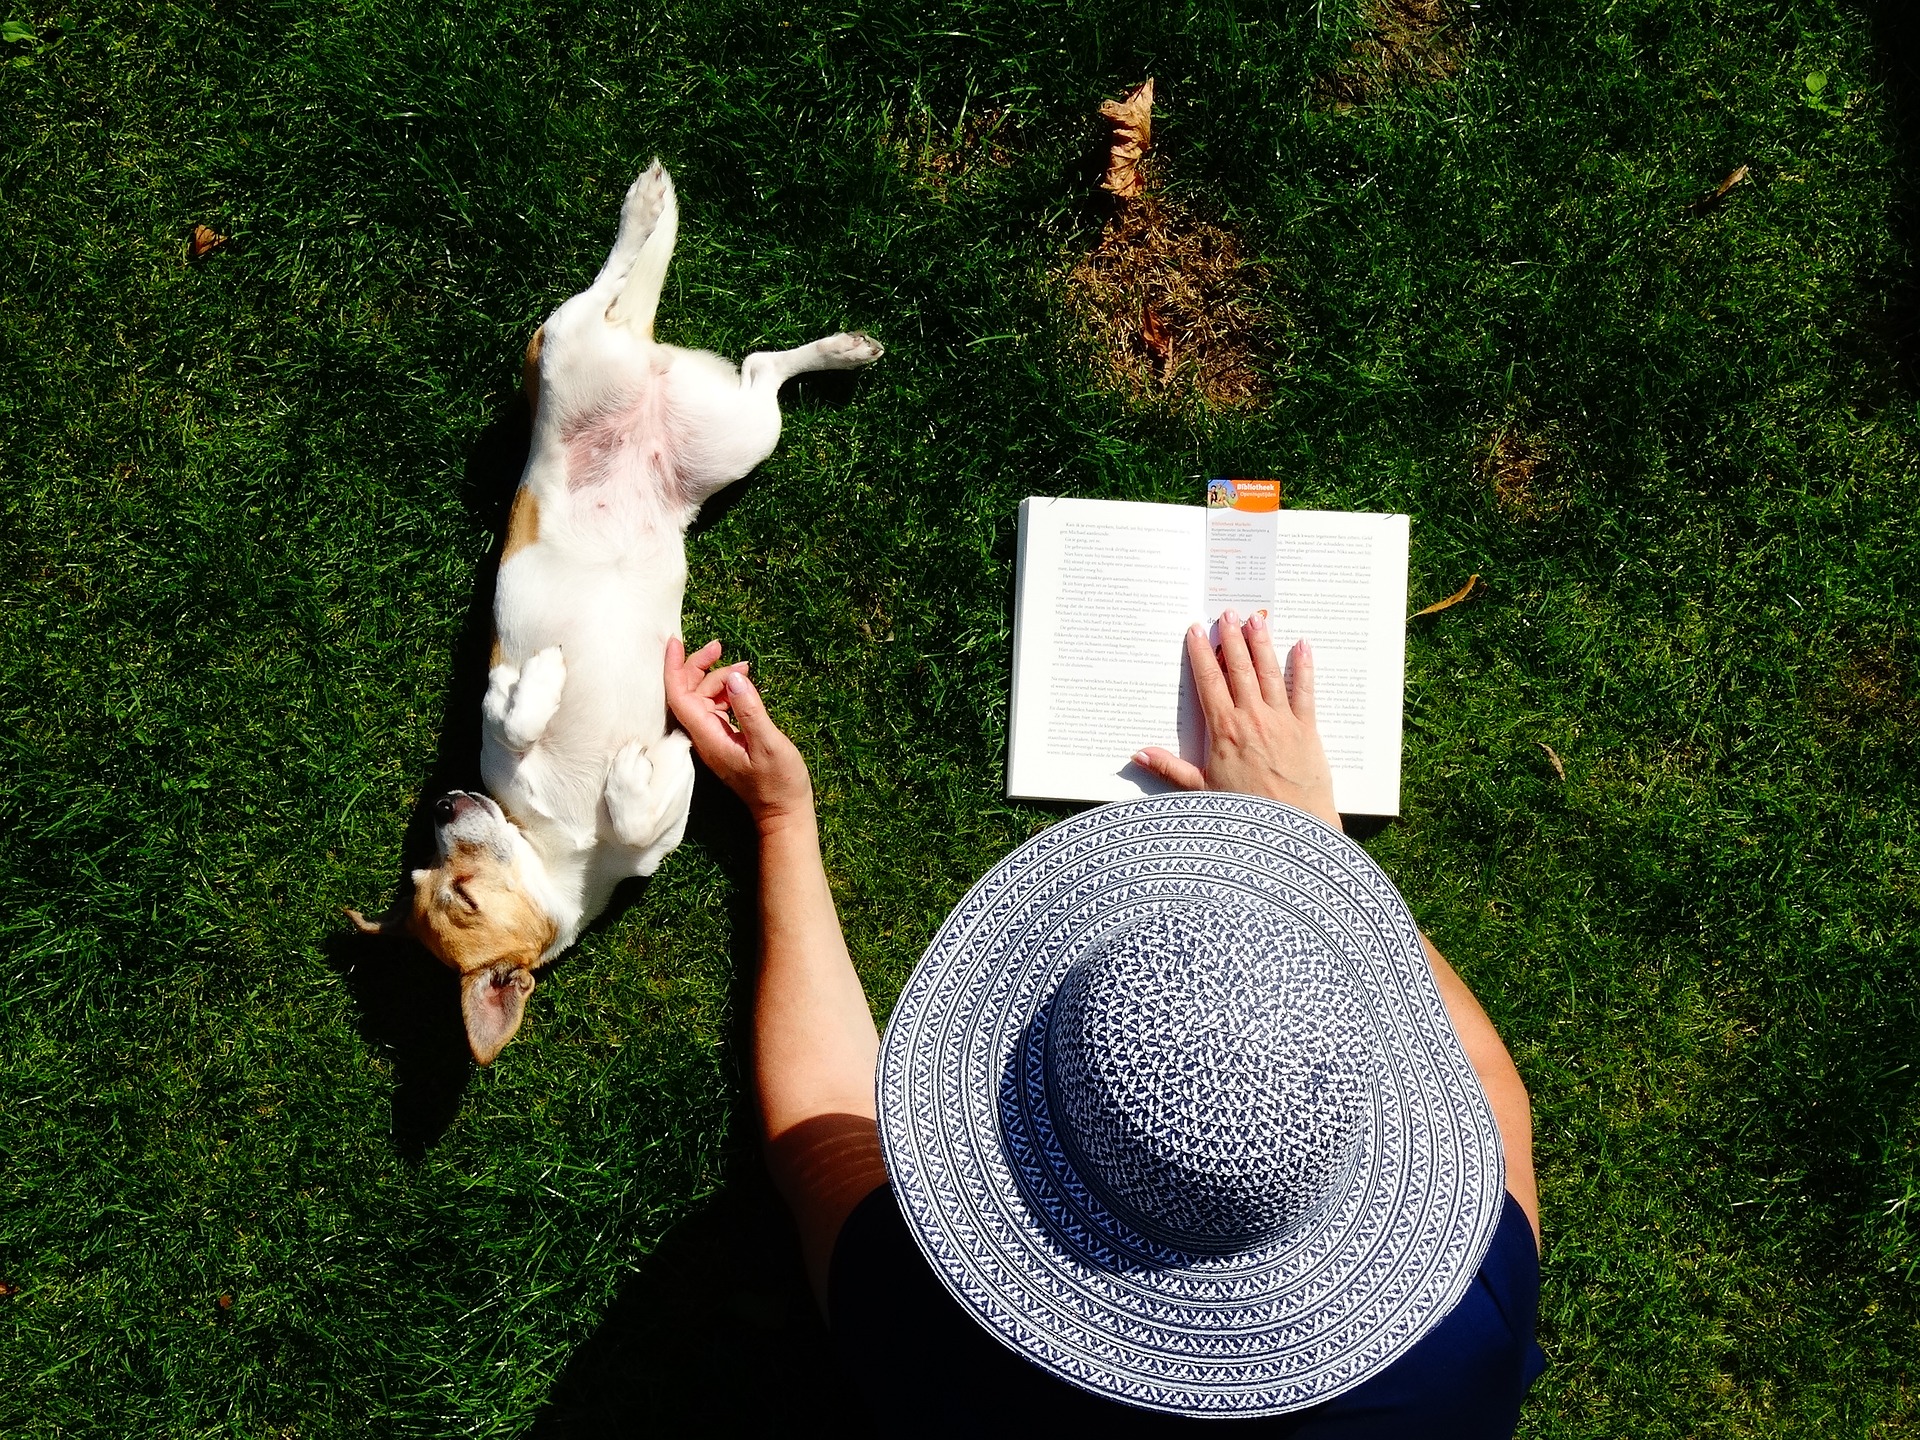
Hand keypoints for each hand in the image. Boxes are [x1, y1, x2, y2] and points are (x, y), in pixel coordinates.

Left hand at [664, 637, 813, 831]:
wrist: (783, 811)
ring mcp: (713, 738)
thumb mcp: (769, 744)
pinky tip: (743, 685)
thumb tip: (734, 677)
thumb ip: (750, 710)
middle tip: (719, 645)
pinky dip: (726, 691)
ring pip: (703, 698)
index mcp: (708, 737)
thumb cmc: (779, 782)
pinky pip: (715, 708)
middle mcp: (704, 736)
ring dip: (718, 678)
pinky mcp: (724, 739)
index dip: (673, 668)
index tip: (674, 641)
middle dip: (698, 665)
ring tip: (745, 667)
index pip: (678, 697)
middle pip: (688, 693)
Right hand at [1134, 610, 1341, 831]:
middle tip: (1227, 612)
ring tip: (1256, 619)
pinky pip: (1305, 691)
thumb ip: (1170, 769)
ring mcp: (1281, 720)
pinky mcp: (1307, 729)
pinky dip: (1304, 667)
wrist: (1291, 830)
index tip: (1195, 631)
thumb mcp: (1201, 792)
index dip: (1200, 653)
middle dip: (1231, 638)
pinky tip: (1302, 646)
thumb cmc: (1245, 814)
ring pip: (1270, 672)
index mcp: (1224, 730)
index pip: (1209, 681)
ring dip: (1262, 643)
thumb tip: (1138, 754)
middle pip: (1239, 668)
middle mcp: (1252, 718)